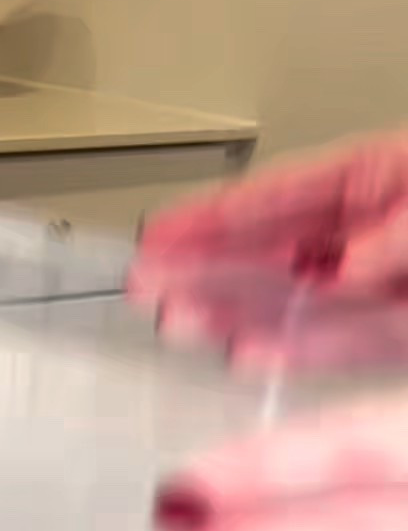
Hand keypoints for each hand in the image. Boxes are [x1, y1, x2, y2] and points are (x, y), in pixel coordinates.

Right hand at [129, 134, 407, 371]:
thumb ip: (395, 232)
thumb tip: (349, 270)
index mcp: (374, 176)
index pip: (275, 196)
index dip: (211, 217)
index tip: (157, 234)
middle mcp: (370, 234)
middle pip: (269, 253)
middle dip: (203, 270)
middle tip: (146, 283)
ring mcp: (382, 287)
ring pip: (291, 303)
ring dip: (233, 315)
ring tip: (180, 322)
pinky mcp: (396, 334)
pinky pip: (339, 346)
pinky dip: (294, 353)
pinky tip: (248, 354)